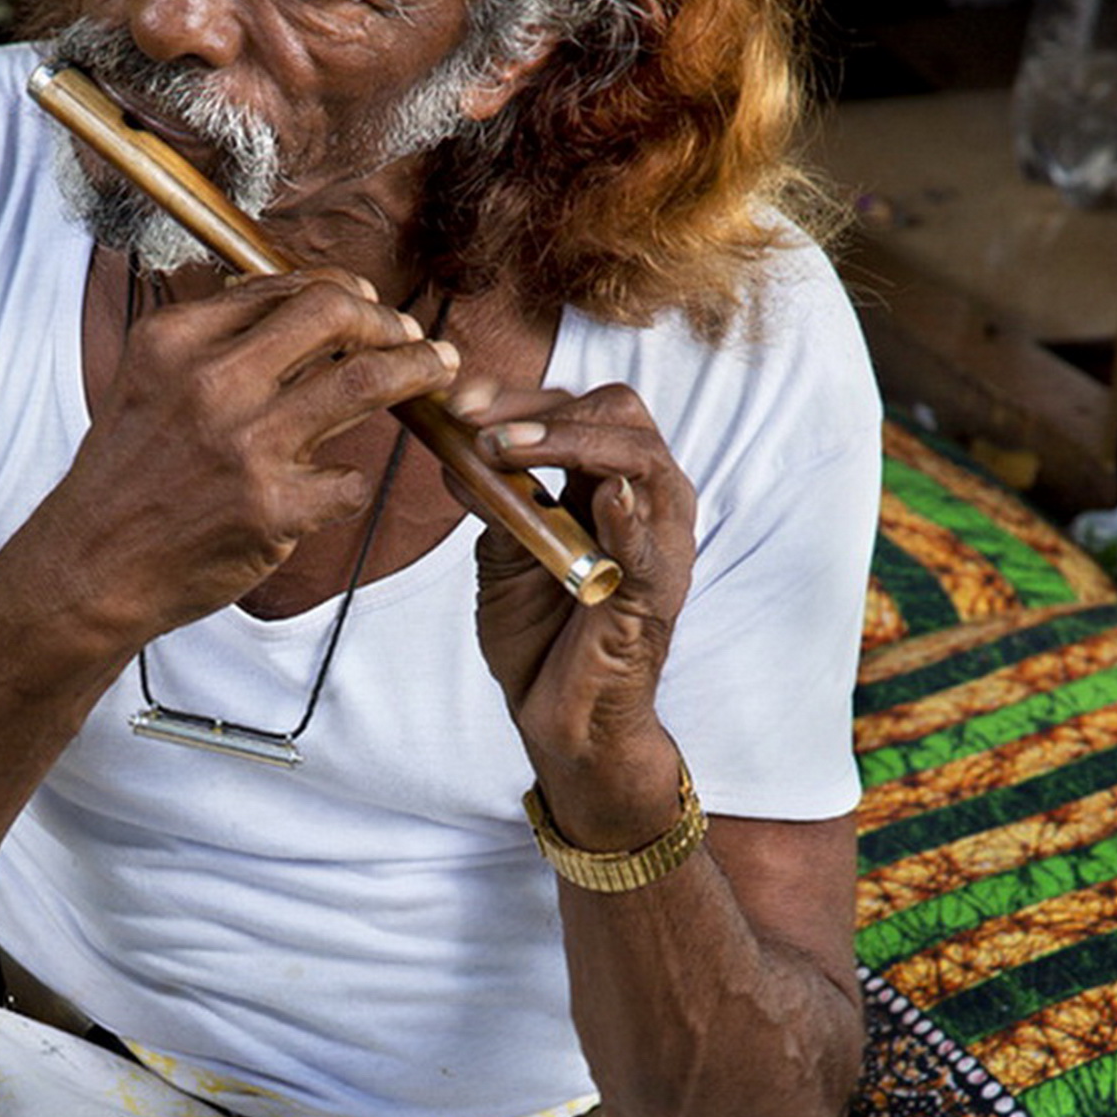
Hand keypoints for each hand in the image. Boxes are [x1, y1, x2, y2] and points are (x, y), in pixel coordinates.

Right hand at [35, 271, 460, 649]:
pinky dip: (349, 484)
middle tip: (411, 337)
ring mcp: (246, 446)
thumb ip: (216, 338)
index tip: (370, 308)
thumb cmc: (129, 476)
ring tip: (438, 370)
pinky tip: (329, 491)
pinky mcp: (272, 508)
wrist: (91, 566)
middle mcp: (212, 382)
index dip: (344, 293)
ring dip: (416, 371)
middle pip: (335, 314)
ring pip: (366, 381)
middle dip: (388, 320)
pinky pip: (350, 480)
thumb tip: (299, 299)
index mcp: (178, 339)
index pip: (286, 288)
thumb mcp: (150, 381)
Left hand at [463, 378, 697, 836]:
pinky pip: (651, 541)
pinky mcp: (658, 590)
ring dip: (569, 442)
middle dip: (542, 407)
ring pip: (640, 456)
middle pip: (616, 412)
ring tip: (506, 450)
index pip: (578, 409)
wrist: (559, 719)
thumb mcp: (504, 557)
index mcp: (607, 483)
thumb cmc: (541, 637)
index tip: (459, 405)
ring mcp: (659, 540)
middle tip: (476, 422)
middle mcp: (644, 500)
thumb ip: (495, 505)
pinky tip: (600, 494)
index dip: (520, 397)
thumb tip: (456, 453)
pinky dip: (627, 514)